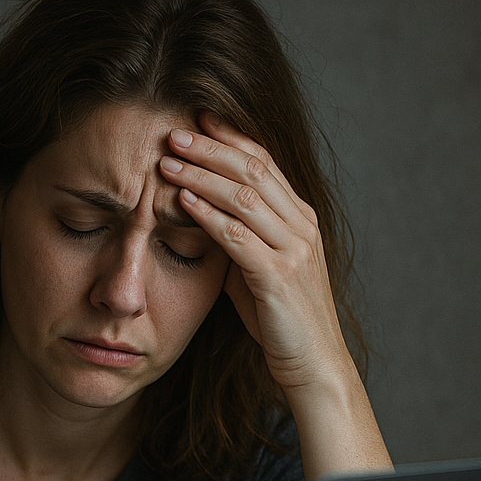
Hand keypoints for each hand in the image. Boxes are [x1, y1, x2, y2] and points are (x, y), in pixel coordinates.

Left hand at [159, 113, 350, 393]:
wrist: (312, 361)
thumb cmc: (282, 319)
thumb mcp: (259, 271)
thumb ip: (239, 242)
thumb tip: (203, 217)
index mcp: (300, 218)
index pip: (265, 163)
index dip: (231, 137)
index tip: (198, 119)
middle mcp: (301, 226)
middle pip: (253, 170)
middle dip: (211, 148)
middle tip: (174, 133)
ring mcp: (293, 250)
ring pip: (244, 198)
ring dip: (202, 177)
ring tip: (168, 163)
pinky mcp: (278, 277)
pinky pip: (238, 237)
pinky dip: (208, 215)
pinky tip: (183, 203)